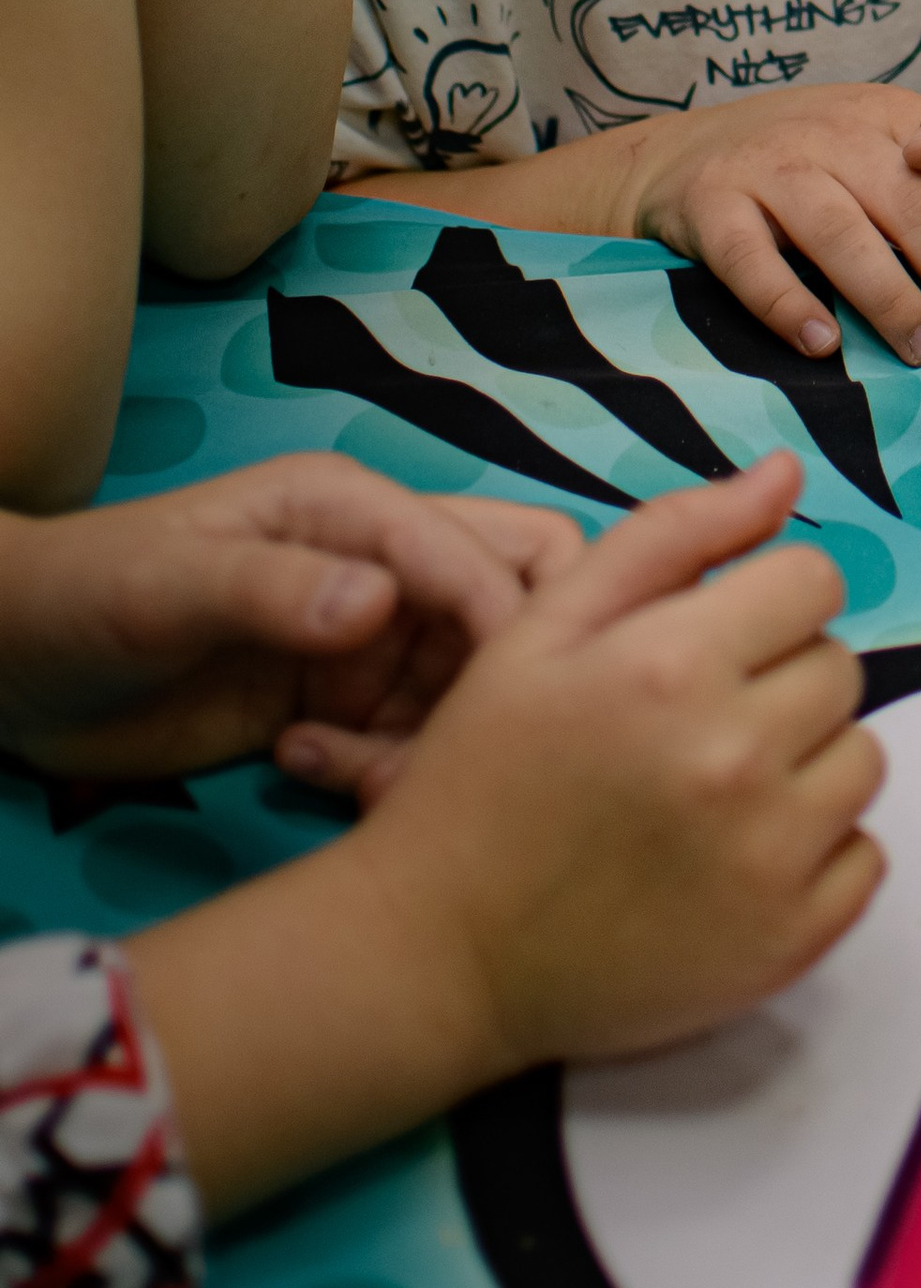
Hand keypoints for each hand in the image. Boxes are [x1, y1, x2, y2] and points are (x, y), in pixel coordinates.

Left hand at [0, 456, 580, 787]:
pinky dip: (380, 769)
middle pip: (505, 603)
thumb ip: (272, 589)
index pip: (475, 550)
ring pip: (466, 687)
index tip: (501, 706)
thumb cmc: (85, 595)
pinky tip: (303, 772)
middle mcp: (376, 564)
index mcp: (350, 508)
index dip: (503, 621)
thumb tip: (381, 608)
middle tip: (441, 747)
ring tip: (351, 779)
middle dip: (495, 679)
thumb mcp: (168, 588)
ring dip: (431, 741)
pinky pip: (408, 739)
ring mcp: (362, 639)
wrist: (14, 668)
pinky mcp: (337, 706)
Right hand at [345, 455, 882, 1072]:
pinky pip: (865, 860)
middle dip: (779, 680)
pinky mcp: (788, 944)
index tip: (708, 644)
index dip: (763, 603)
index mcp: (674, 664)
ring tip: (712, 794)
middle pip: (840, 669)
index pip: (815, 582)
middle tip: (692, 727)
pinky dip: (816, 855)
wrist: (437, 954)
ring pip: (861, 760)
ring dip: (805, 765)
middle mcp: (735, 758)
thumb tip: (786, 473)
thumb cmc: (484, 776)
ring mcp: (769, 860)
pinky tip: (733, 862)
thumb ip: (674, 533)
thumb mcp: (545, 627)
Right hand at [607, 83, 920, 366]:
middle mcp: (833, 134)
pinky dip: (787, 302)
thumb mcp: (877, 158)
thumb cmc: (804, 169)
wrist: (678, 154)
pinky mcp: (710, 204)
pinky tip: (822, 345)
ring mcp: (768, 166)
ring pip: (839, 231)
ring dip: (889, 295)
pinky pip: (750, 258)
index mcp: (890, 121)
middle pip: (910, 204)